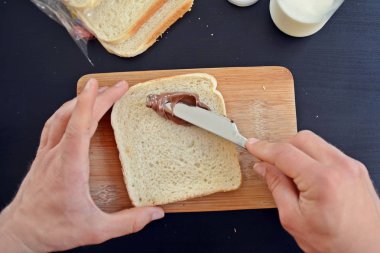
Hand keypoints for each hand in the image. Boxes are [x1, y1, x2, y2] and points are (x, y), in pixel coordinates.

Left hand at [0, 79, 163, 251]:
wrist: (21, 232)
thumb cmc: (52, 229)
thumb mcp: (96, 230)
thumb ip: (128, 222)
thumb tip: (154, 213)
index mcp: (70, 166)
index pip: (79, 126)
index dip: (90, 103)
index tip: (100, 86)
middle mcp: (56, 155)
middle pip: (75, 116)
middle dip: (98, 97)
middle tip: (118, 87)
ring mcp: (47, 153)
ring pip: (60, 117)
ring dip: (80, 101)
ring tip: (97, 92)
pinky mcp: (43, 156)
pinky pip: (53, 125)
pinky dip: (66, 112)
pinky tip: (71, 111)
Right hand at [246, 131, 379, 252]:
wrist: (369, 252)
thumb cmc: (337, 244)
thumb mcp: (294, 219)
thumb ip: (276, 187)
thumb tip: (264, 167)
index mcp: (321, 180)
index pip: (284, 153)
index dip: (263, 148)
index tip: (252, 145)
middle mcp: (340, 167)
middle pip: (301, 139)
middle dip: (281, 148)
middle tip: (271, 164)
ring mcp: (351, 166)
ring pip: (315, 142)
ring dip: (298, 152)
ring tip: (293, 175)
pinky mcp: (356, 169)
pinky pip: (328, 152)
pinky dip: (313, 158)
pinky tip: (309, 177)